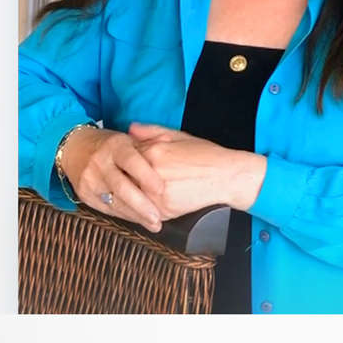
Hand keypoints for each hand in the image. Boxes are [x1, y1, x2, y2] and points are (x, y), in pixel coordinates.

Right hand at [58, 126, 164, 231]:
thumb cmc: (112, 145)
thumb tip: (168, 144)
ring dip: (135, 215)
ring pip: (114, 202)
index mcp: (115, 145)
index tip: (161, 189)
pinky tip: (139, 220)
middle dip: (140, 204)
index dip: (146, 175)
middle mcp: (100, 162)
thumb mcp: (129, 138)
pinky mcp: (85, 194)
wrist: (75, 148)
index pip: (131, 160)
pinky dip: (125, 216)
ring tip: (154, 223)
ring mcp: (90, 179)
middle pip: (121, 186)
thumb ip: (150, 141)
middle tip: (157, 217)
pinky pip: (107, 209)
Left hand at [128, 122, 265, 217]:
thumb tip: (130, 130)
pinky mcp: (165, 211)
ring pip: (129, 199)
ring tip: (123, 193)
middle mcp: (151, 175)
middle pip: (122, 179)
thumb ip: (151, 131)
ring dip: (123, 197)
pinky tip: (138, 204)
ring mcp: (157, 196)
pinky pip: (142, 212)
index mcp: (153, 153)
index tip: (118, 162)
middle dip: (118, 179)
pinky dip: (137, 209)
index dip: (120, 160)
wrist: (226, 176)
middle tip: (117, 179)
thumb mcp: (177, 135)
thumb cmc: (205, 155)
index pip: (124, 157)